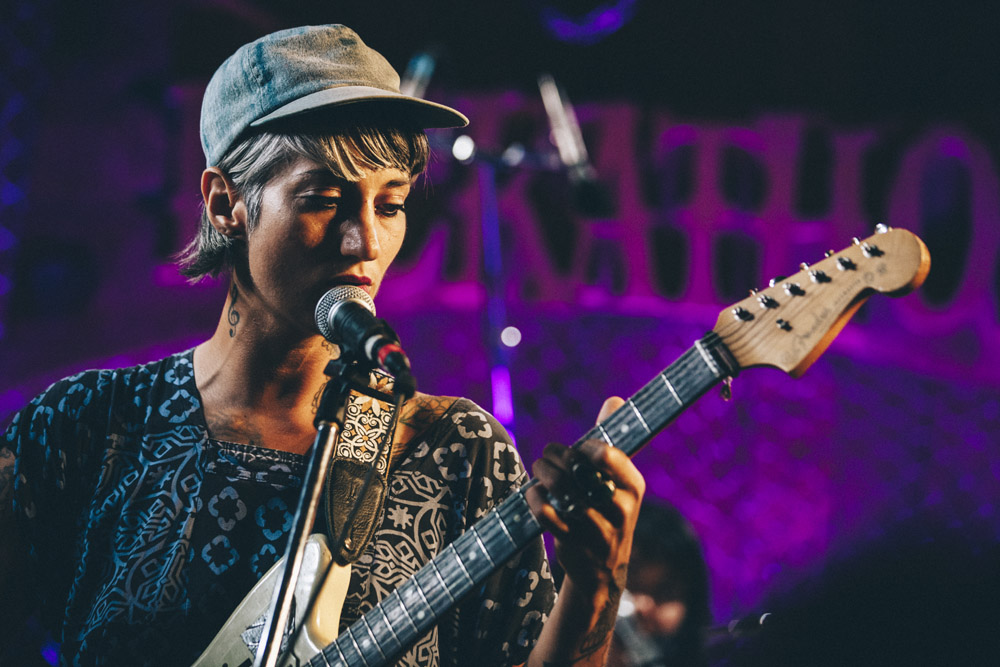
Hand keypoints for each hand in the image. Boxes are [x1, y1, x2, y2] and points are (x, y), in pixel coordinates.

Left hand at [525, 397, 644, 595]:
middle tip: (548, 455)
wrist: (602, 570)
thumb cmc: (607, 511)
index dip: (586, 447)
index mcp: (633, 486)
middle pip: (578, 469)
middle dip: (556, 456)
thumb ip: (612, 440)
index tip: (579, 449)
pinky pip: (546, 514)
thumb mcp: (619, 480)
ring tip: (539, 469)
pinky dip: (534, 499)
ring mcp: (596, 528)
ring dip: (543, 473)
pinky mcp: (573, 543)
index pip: (609, 455)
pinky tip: (533, 493)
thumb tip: (615, 400)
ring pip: (561, 490)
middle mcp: (619, 508)